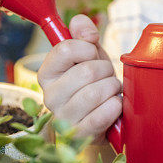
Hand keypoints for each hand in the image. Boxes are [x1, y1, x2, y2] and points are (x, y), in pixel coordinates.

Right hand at [37, 14, 121, 138]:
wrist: (101, 120)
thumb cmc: (93, 83)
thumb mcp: (89, 54)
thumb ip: (83, 32)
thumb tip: (83, 27)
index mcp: (46, 73)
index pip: (64, 49)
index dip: (87, 48)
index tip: (92, 54)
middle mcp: (49, 96)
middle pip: (86, 71)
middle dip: (106, 70)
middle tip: (107, 76)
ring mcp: (63, 118)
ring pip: (96, 92)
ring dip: (112, 88)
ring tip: (111, 91)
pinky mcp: (80, 135)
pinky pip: (103, 114)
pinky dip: (115, 106)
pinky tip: (114, 105)